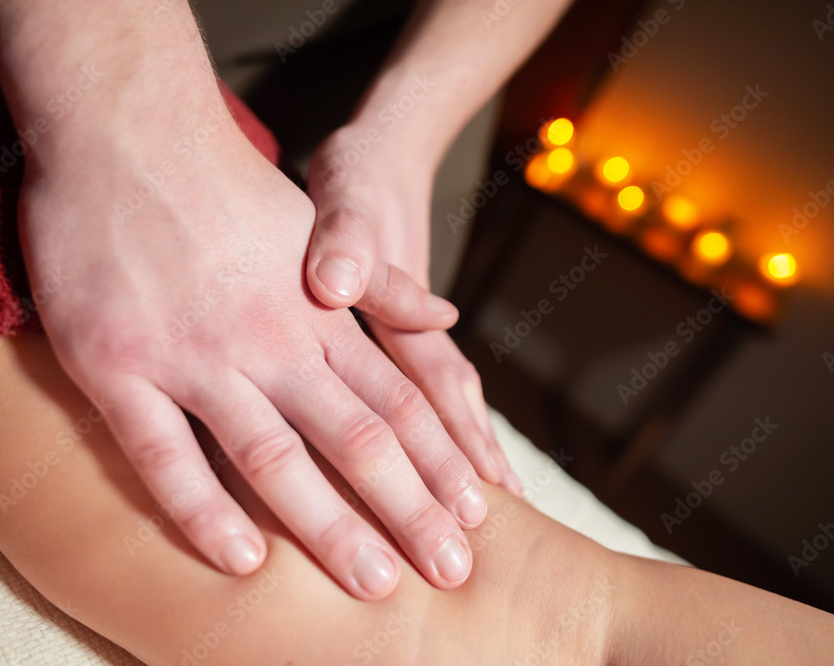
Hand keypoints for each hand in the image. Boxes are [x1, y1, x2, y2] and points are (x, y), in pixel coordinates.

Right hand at [19, 93, 487, 598]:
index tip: (479, 511)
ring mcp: (195, 355)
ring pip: (275, 458)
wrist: (127, 127)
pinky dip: (201, 512)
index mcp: (320, 313)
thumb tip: (447, 314)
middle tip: (453, 570)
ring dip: (330, 525)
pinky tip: (242, 561)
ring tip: (377, 584)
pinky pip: (163, 455)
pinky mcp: (118, 365)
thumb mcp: (322, 224)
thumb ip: (383, 283)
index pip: (400, 398)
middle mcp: (270, 340)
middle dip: (410, 508)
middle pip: (359, 438)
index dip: (442, 458)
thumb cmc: (226, 184)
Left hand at [305, 128, 522, 495]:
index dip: (455, 445)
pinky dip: (452, 423)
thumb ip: (343, 241)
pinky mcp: (407, 330)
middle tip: (497, 525)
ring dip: (472, 449)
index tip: (479, 500)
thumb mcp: (346, 198)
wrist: (387, 148)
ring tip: (498, 500)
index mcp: (407, 310)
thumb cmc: (360, 177)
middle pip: (455, 406)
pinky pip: (434, 386)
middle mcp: (420, 329)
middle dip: (473, 465)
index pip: (436, 388)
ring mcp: (418, 332)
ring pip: (452, 401)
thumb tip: (335, 287)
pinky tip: (455, 449)